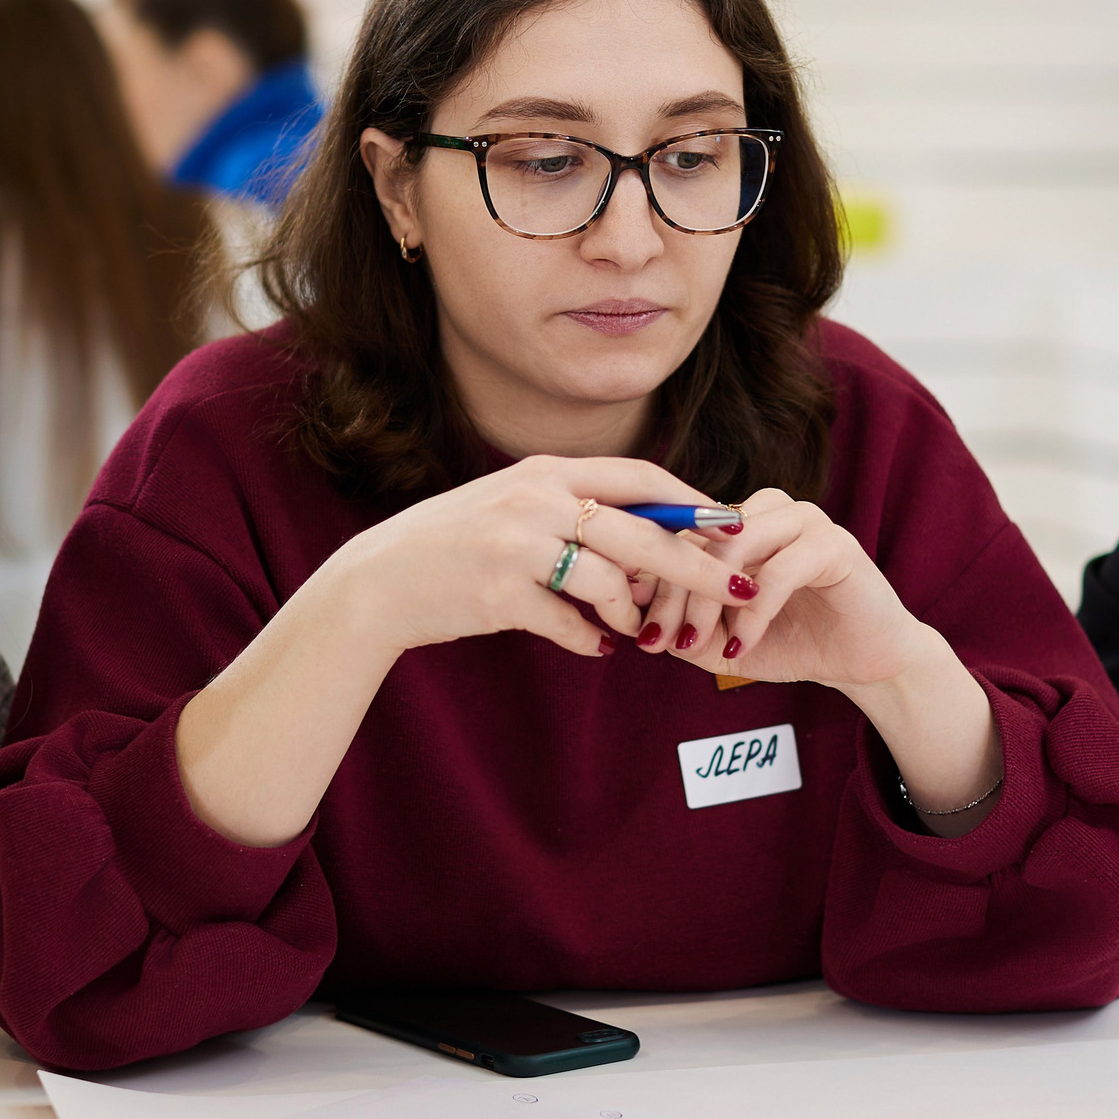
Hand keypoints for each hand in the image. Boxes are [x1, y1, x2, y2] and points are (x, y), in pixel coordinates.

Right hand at [177, 458, 766, 848]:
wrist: (379, 581)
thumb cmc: (455, 545)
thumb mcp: (514, 506)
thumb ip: (575, 509)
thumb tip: (653, 536)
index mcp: (544, 471)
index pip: (639, 477)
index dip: (692, 502)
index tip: (731, 524)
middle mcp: (534, 501)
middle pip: (642, 533)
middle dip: (698, 564)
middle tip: (739, 587)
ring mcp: (515, 547)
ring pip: (610, 584)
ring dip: (634, 615)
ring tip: (637, 631)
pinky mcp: (500, 595)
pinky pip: (571, 626)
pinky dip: (591, 641)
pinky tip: (596, 647)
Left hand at [633, 488, 930, 686]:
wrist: (863, 661)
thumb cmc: (795, 643)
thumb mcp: (725, 642)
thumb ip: (685, 631)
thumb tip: (640, 629)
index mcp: (740, 522)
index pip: (679, 536)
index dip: (653, 583)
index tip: (641, 633)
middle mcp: (768, 510)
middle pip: (699, 536)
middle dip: (675, 595)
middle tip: (664, 643)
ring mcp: (804, 520)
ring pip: (734, 545)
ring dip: (708, 600)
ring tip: (700, 645)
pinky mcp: (834, 545)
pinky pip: (778, 572)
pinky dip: (752, 613)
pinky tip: (741, 647)